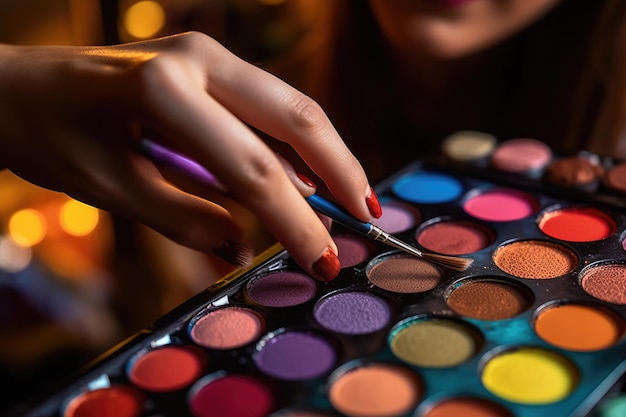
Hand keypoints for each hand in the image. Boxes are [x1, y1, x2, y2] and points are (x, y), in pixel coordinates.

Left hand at [0, 32, 377, 280]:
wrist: (12, 84)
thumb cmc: (48, 135)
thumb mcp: (112, 188)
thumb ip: (185, 220)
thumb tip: (245, 248)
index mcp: (165, 91)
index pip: (253, 168)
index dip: (294, 221)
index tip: (322, 262)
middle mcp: (198, 60)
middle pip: (295, 116)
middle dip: (339, 171)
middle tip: (367, 217)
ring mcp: (206, 55)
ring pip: (290, 105)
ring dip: (326, 154)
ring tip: (353, 199)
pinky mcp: (207, 64)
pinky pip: (266, 105)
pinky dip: (295, 144)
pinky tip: (314, 174)